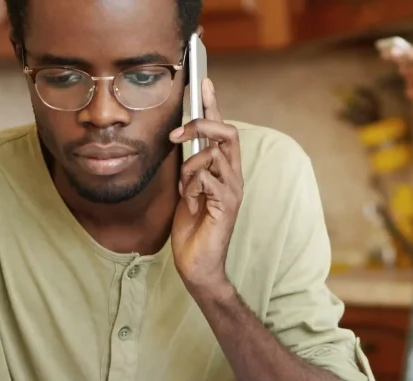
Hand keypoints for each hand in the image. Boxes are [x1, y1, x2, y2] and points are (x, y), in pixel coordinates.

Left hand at [168, 78, 243, 295]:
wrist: (198, 264)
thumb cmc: (193, 229)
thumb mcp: (187, 190)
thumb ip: (190, 167)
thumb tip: (183, 142)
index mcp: (225, 171)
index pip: (222, 130)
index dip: (213, 106)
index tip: (202, 83)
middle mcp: (234, 177)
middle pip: (228, 133)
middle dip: (202, 125)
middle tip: (178, 132)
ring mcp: (232, 191)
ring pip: (213, 154)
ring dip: (191, 166)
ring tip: (186, 189)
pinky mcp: (226, 205)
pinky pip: (207, 179)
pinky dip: (193, 185)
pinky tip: (191, 200)